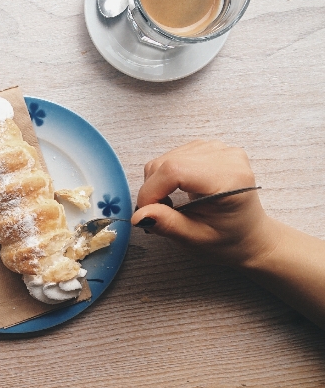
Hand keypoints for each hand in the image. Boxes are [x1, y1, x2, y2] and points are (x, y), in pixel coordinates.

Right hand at [131, 140, 275, 266]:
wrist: (249, 234)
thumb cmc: (228, 239)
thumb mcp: (196, 239)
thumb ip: (167, 224)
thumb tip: (139, 214)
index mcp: (230, 179)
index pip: (174, 170)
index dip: (151, 190)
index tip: (145, 212)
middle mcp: (226, 157)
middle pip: (167, 162)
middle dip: (152, 189)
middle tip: (158, 212)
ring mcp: (219, 149)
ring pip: (165, 158)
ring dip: (157, 182)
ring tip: (170, 204)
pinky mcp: (210, 148)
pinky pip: (173, 155)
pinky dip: (165, 175)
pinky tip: (177, 190)